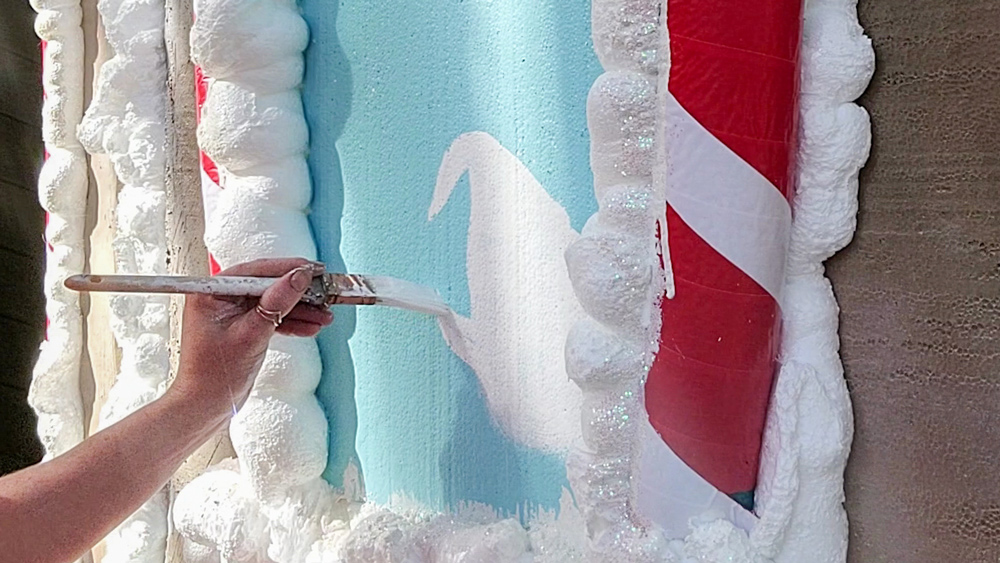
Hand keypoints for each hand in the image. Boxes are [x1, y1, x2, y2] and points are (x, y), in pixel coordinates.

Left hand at [170, 258, 333, 418]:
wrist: (205, 407)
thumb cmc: (213, 375)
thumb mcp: (250, 334)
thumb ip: (276, 303)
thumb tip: (298, 278)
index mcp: (212, 293)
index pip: (255, 272)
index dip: (287, 269)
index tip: (313, 270)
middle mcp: (221, 299)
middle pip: (268, 286)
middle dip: (298, 293)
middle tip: (324, 292)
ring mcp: (233, 314)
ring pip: (273, 303)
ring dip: (300, 310)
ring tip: (324, 315)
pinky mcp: (243, 328)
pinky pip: (271, 318)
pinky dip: (291, 323)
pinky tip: (310, 326)